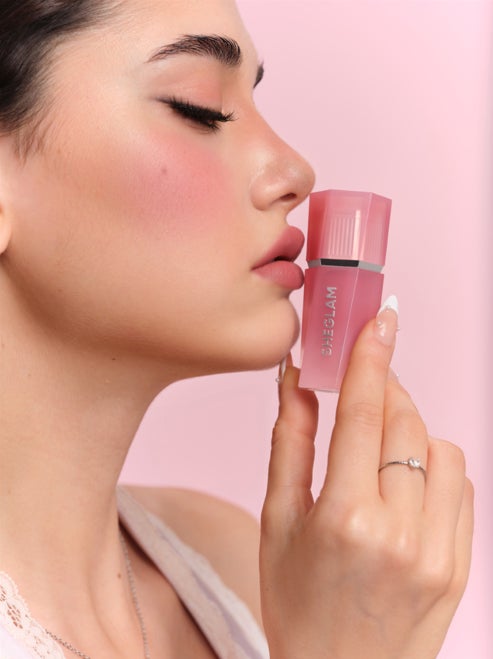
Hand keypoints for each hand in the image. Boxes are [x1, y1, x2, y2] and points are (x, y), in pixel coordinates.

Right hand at [260, 307, 473, 658]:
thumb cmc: (295, 600)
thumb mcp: (276, 520)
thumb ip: (290, 442)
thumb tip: (297, 381)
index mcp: (342, 517)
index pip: (362, 414)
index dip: (371, 359)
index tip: (381, 319)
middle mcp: (398, 532)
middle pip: (404, 423)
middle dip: (386, 390)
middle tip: (366, 383)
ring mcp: (437, 551)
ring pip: (439, 448)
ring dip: (409, 429)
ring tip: (380, 445)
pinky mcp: (460, 566)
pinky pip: (460, 485)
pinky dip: (435, 464)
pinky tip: (406, 480)